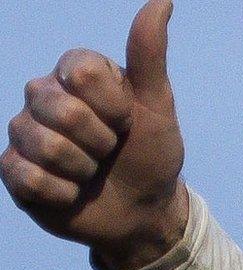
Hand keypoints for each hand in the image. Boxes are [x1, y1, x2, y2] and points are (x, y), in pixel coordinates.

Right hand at [2, 0, 186, 269]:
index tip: (127, 120)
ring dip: (83, 170)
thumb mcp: (158, 105)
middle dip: (100, 141)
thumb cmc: (151, 153)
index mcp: (74, 73)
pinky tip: (72, 192)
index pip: (81, 73)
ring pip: (45, 146)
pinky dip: (63, 192)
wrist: (143, 210)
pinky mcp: (13, 171)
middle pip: (61, 111)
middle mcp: (42, 96)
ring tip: (91, 172)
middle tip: (109, 150)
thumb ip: (149, 54)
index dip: (113, 107)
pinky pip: (29, 178)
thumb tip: (162, 2)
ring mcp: (24, 133)